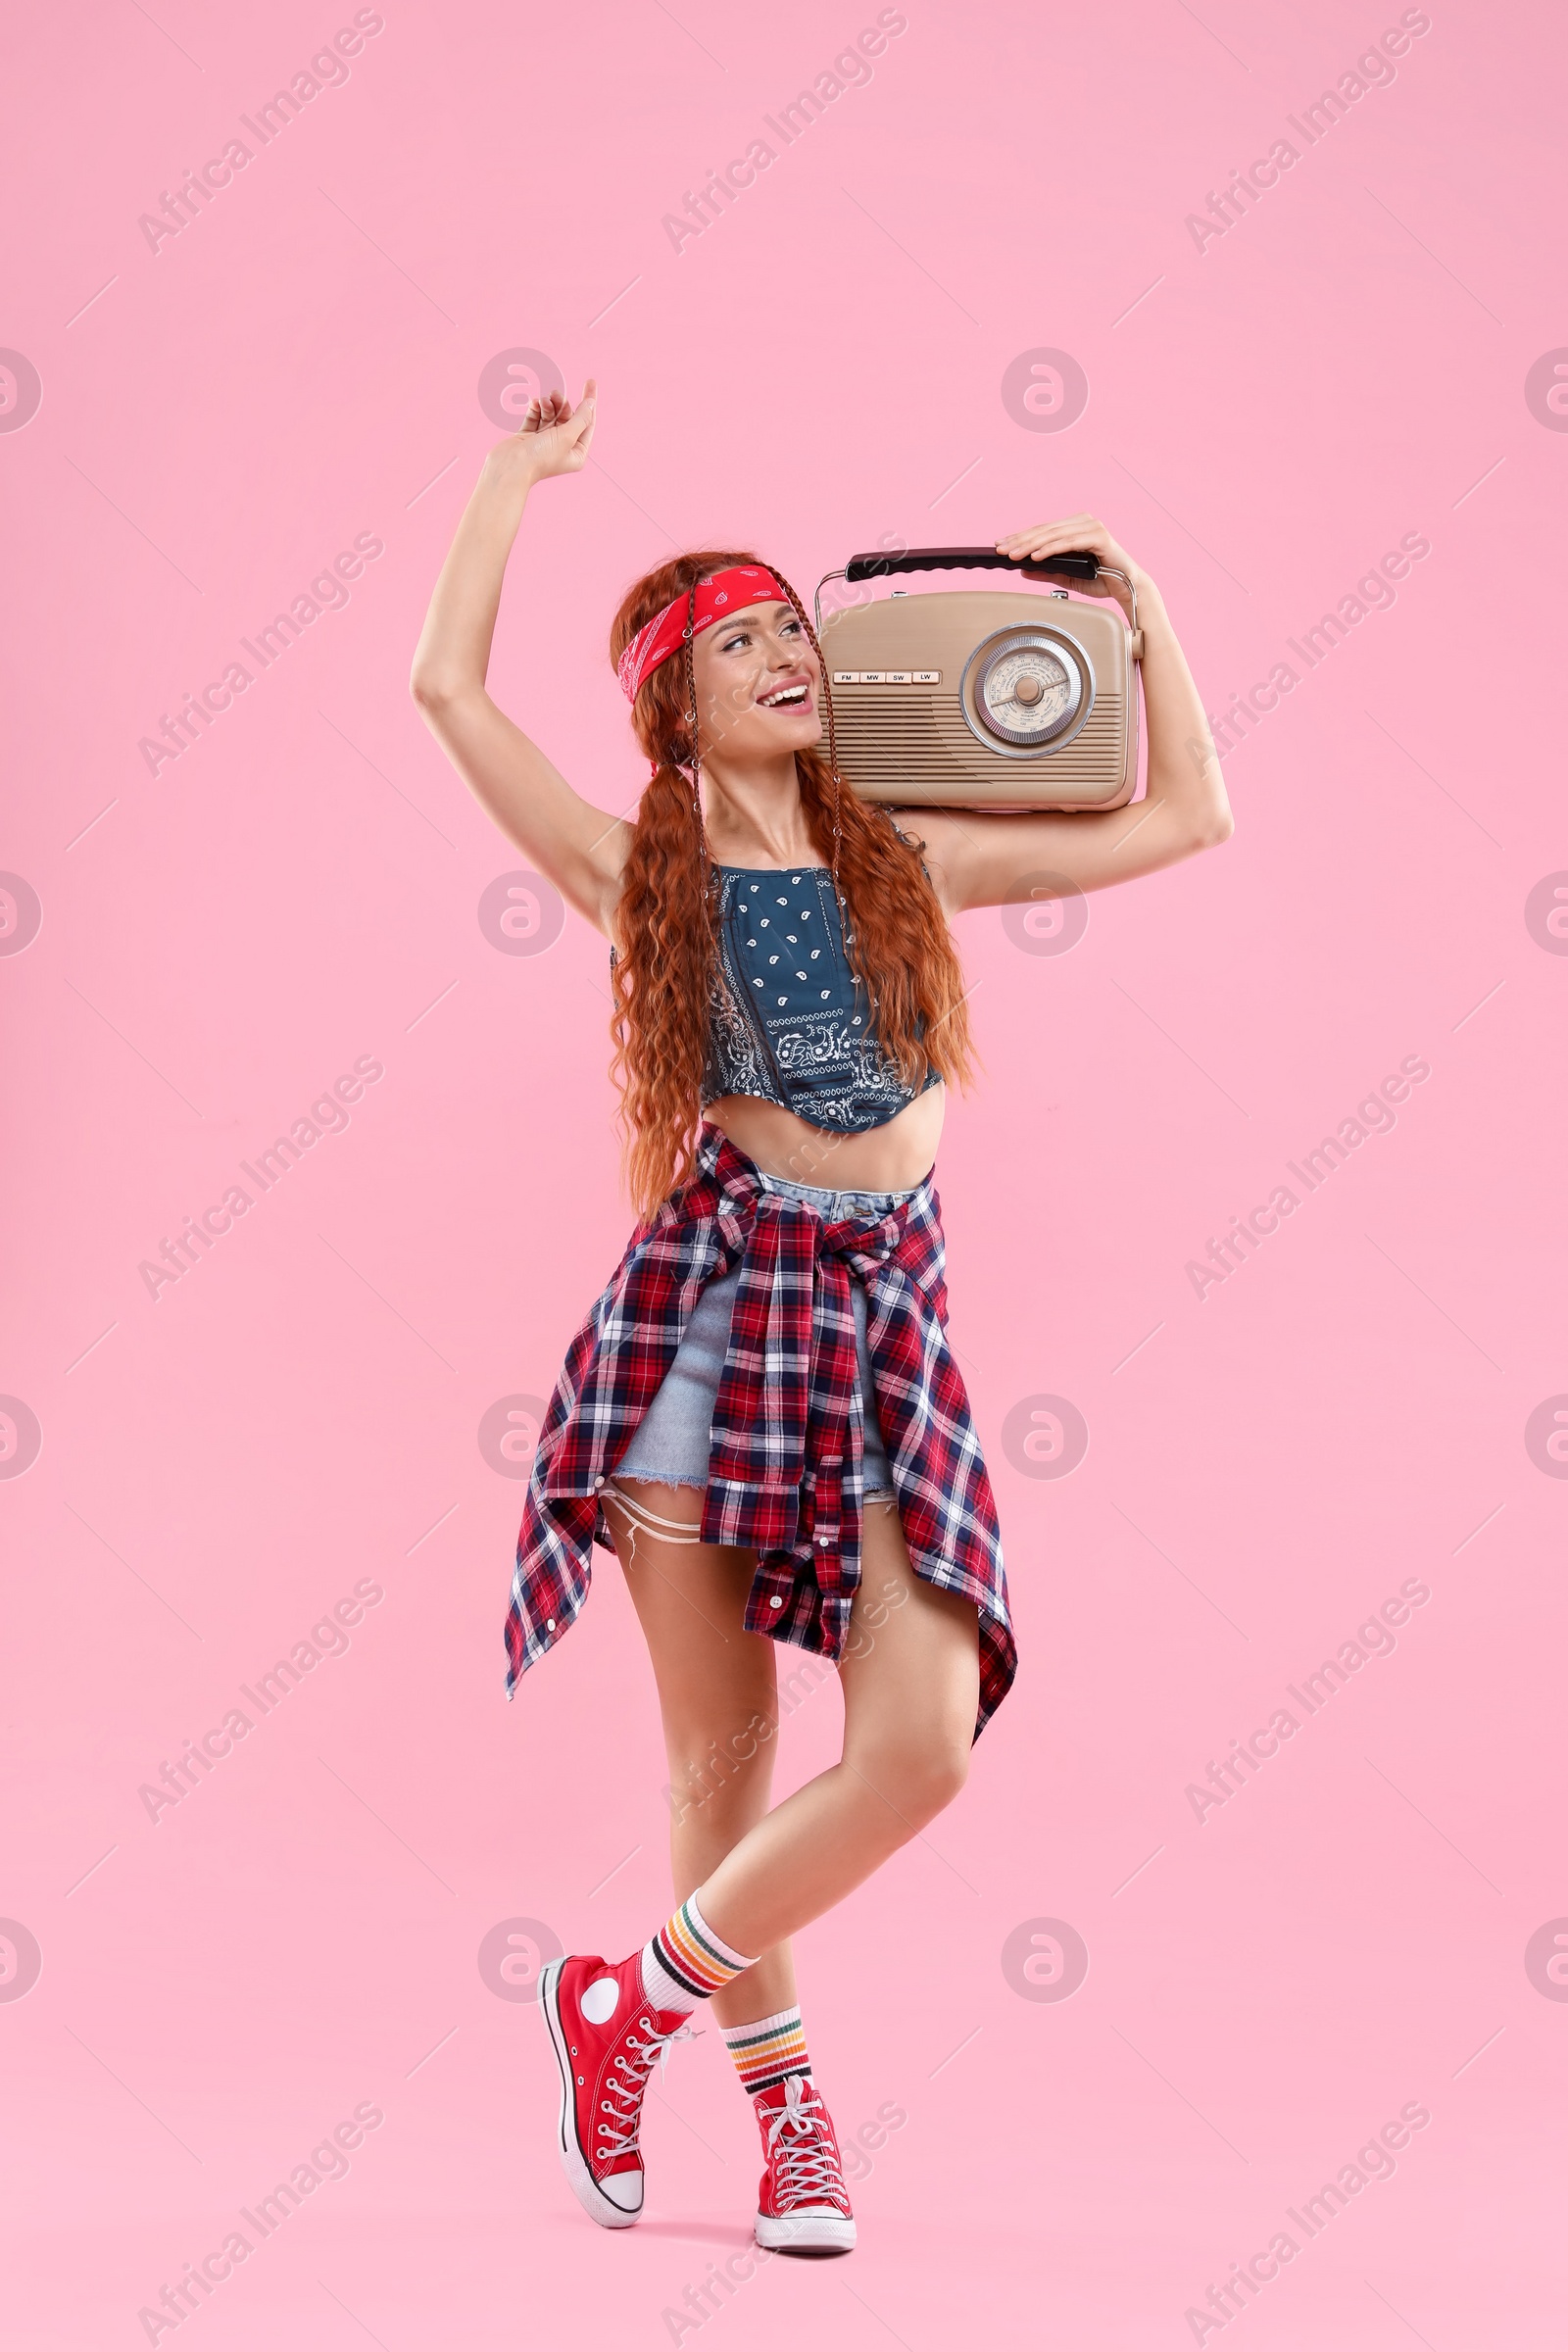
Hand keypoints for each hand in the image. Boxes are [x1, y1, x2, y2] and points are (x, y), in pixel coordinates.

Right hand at [487, 378, 597, 488]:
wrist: (510, 467)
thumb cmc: (541, 457)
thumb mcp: (567, 436)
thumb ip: (580, 419)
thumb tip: (590, 403)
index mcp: (576, 453)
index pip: (587, 423)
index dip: (590, 402)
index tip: (590, 381)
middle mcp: (562, 448)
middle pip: (568, 417)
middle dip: (562, 403)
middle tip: (556, 393)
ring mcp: (544, 442)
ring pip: (551, 415)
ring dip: (548, 405)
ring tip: (543, 400)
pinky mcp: (528, 436)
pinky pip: (535, 417)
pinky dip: (536, 409)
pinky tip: (534, 404)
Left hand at [995, 513, 1146, 621]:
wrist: (1128, 587)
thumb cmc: (1102, 579)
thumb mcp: (1067, 577)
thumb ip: (1047, 572)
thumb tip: (1023, 570)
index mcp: (1075, 527)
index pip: (1042, 531)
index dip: (1020, 537)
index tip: (1001, 545)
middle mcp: (1083, 522)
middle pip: (1045, 530)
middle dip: (1020, 540)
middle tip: (1001, 550)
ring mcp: (1091, 527)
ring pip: (1054, 534)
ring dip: (1031, 545)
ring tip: (1014, 554)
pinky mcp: (1099, 536)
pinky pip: (1068, 542)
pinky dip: (1050, 549)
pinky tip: (1035, 556)